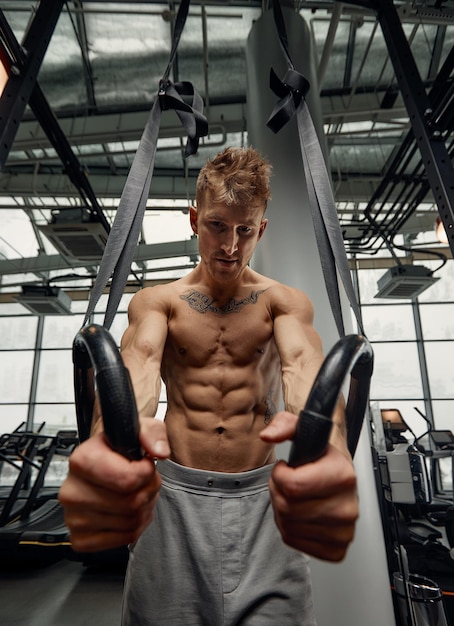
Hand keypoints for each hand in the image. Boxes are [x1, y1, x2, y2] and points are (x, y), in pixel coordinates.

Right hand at [58, 418, 169, 552]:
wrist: (101, 465)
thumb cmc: (118, 448)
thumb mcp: (138, 428)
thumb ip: (152, 433)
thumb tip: (158, 451)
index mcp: (81, 460)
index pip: (127, 479)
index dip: (146, 472)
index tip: (144, 464)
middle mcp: (72, 490)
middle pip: (131, 503)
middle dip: (148, 490)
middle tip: (143, 480)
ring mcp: (74, 518)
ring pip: (130, 522)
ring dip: (144, 508)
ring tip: (136, 492)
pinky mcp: (81, 538)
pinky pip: (124, 538)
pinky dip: (135, 526)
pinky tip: (129, 510)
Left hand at [261, 411, 357, 561]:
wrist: (338, 473)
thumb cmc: (320, 455)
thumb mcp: (302, 430)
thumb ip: (283, 425)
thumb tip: (269, 435)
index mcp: (343, 475)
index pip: (293, 486)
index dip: (279, 475)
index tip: (285, 468)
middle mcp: (347, 506)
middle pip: (287, 507)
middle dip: (278, 492)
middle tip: (288, 482)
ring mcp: (343, 530)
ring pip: (288, 526)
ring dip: (282, 511)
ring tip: (294, 497)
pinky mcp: (336, 548)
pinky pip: (295, 541)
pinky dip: (290, 529)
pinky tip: (300, 513)